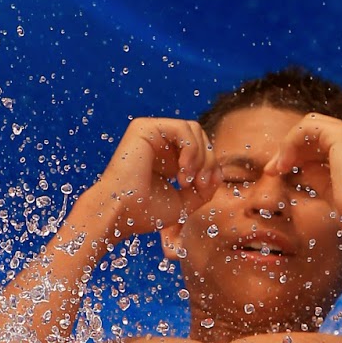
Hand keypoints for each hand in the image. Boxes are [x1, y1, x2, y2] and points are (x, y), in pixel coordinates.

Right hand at [87, 117, 218, 240]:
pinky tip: (183, 171)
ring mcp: (151, 132)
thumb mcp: (184, 203)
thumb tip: (220, 173)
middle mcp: (158, 141)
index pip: (200, 148)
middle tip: (200, 185)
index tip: (204, 188)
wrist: (121, 214)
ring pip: (194, 129)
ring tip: (188, 181)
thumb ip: (203, 189)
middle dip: (208, 161)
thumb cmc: (146, 213)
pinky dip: (191, 150)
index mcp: (167, 157)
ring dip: (200, 157)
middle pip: (200, 136)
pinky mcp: (145, 128)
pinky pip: (182, 128)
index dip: (210, 166)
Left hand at [263, 112, 341, 220]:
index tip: (279, 172)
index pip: (325, 143)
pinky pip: (308, 127)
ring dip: (289, 146)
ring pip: (311, 126)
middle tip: (271, 170)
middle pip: (316, 132)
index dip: (300, 154)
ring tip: (276, 169)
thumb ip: (317, 174)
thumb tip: (300, 166)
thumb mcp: (331, 191)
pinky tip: (283, 164)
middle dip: (290, 149)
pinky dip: (291, 142)